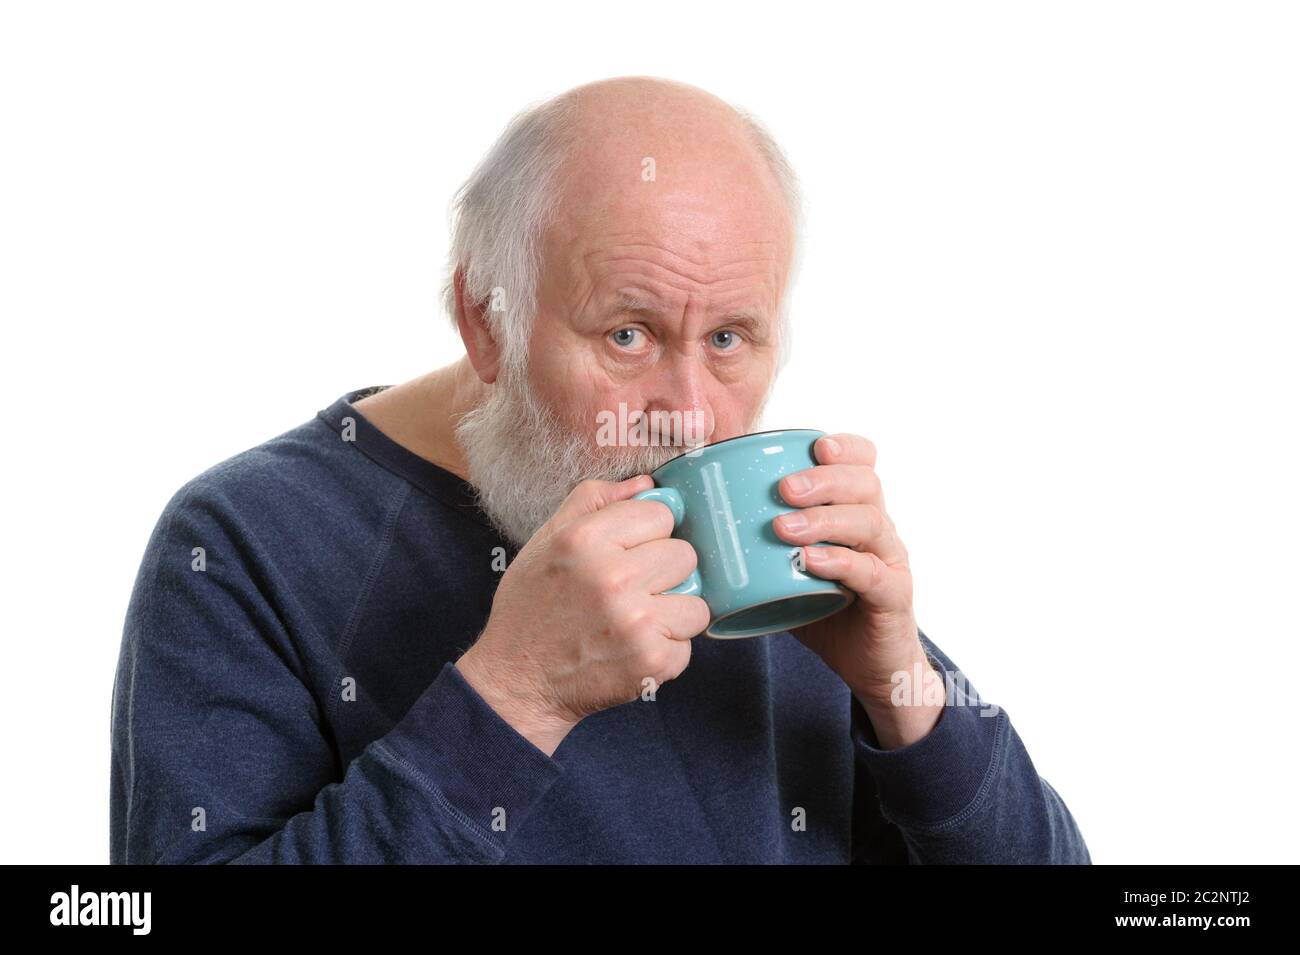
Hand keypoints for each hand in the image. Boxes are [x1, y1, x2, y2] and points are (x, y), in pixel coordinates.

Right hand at [456, 474, 709, 755]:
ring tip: (636, 621)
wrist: (517, 681)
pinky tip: (633, 649)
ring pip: (697, 602)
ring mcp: (636, 621)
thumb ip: (594, 501)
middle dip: (664, 573)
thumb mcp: (546, 541)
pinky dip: (666, 651)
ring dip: (672, 614)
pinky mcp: (651, 661)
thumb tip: (647, 483)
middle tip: (632, 591)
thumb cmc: (531, 608)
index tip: (630, 553)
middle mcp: (613, 577)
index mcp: (586, 539)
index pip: (662, 514)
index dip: (649, 534)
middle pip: (685, 555)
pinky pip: (688, 645)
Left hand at [772, 434, 942, 745]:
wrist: (869, 666)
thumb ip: (753, 544)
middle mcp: (878, 529)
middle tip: (782, 489)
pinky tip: (811, 562)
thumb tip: (690, 524)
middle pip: (865, 483)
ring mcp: (889, 561)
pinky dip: (840, 562)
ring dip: (823, 518)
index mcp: (855, 510)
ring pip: (869, 522)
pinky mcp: (893, 596)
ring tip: (783, 526)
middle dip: (823, 479)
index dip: (844, 447)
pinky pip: (872, 572)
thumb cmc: (821, 609)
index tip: (815, 445)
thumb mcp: (784, 568)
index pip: (863, 461)